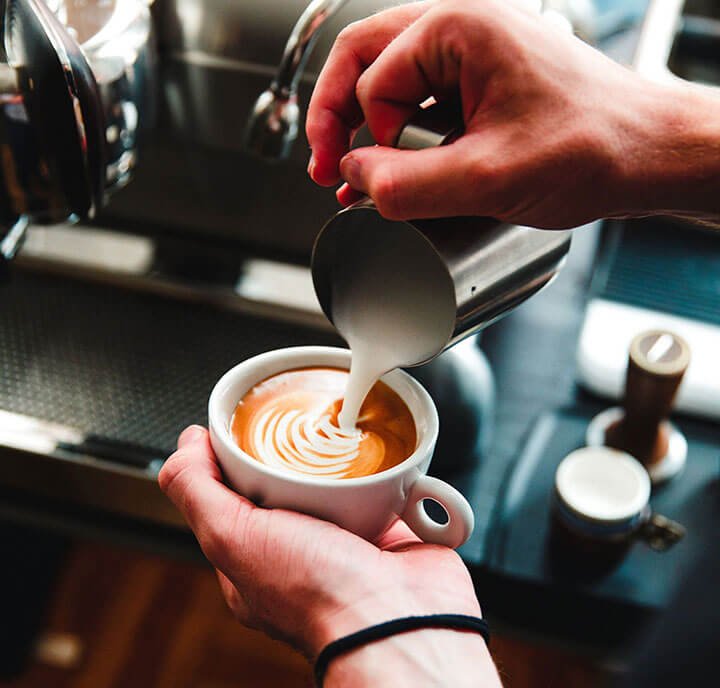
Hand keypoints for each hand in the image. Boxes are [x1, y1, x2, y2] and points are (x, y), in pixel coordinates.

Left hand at [159, 426, 498, 685]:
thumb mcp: (233, 537)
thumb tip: (185, 443)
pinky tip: (383, 457)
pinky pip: (384, 487)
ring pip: (336, 482)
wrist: (402, 618)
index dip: (231, 459)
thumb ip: (197, 490)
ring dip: (342, 460)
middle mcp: (299, 552)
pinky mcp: (389, 529)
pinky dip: (388, 471)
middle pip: (286, 482)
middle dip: (291, 453)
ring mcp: (346, 542)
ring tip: (341, 437)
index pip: (231, 495)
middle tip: (299, 429)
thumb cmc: (320, 594)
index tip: (241, 427)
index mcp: (255, 560)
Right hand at [306, 0, 719, 227]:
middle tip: (322, 163)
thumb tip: (353, 177)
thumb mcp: (487, 178)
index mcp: (461, 27)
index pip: (371, 79)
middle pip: (364, 58)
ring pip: (388, 77)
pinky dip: (394, 133)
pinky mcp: (482, 81)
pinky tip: (384, 167)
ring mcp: (473, 52)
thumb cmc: (592, 148)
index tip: (369, 178)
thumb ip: (406, 183)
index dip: (362, 137)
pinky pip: (420, 98)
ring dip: (359, 124)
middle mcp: (464, 26)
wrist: (645, 155)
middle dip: (335, 115)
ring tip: (344, 168)